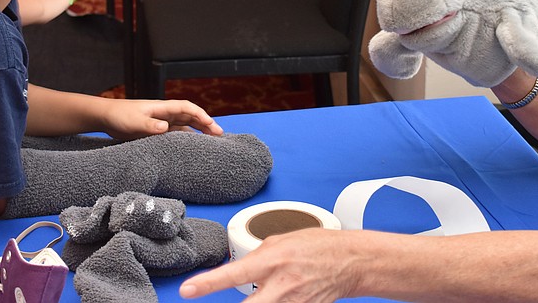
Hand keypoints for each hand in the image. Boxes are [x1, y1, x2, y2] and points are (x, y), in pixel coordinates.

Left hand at [102, 98, 222, 138]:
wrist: (106, 116)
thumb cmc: (119, 116)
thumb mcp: (133, 122)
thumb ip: (149, 124)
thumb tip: (165, 127)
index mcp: (163, 108)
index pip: (187, 109)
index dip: (201, 116)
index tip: (212, 125)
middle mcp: (165, 113)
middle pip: (191, 117)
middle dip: (206, 124)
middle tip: (220, 136)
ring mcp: (162, 121)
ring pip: (186, 125)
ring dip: (199, 131)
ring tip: (211, 141)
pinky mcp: (157, 130)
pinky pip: (176, 133)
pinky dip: (186, 138)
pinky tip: (192, 147)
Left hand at [180, 229, 355, 302]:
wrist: (350, 262)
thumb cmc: (319, 246)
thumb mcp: (282, 240)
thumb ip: (257, 256)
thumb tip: (239, 267)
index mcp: (273, 261)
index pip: (233, 274)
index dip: (207, 283)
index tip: (188, 290)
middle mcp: (280, 285)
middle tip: (209, 296)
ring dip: (256, 302)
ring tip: (264, 290)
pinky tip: (274, 295)